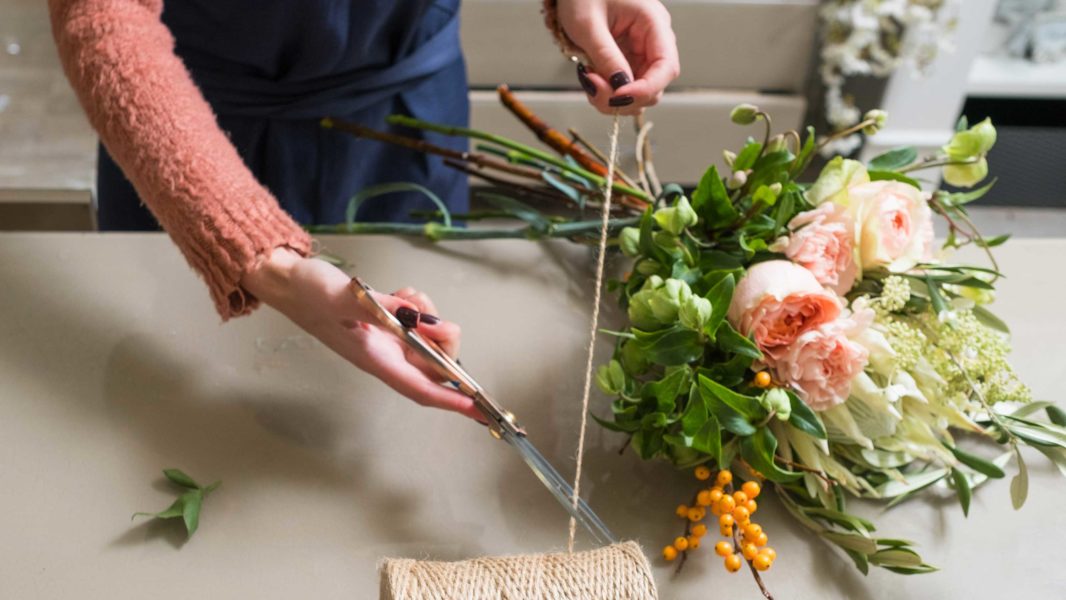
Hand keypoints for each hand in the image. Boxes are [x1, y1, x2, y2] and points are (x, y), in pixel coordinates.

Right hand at [240, 247, 482, 421]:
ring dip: (430, 318)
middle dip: (445, 342)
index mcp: (374, 358)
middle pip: (434, 363)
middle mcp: (385, 354)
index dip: (451, 399)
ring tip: (406, 298)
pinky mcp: (387, 322)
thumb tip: (415, 316)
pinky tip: (400, 294)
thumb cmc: (307, 293)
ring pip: (429, 340)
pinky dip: (418, 307)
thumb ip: (380, 308)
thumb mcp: (343, 298)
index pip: (421, 387)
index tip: (478, 406)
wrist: (287, 279)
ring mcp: (387, 339)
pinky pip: (418, 321)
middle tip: (433, 318)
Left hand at [556, 0, 679, 114]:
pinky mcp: (628, 62)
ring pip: (639, 93)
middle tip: (593, 87)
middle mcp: (653, 40)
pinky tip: (592, 79)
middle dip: (624, 96)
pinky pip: (625, 88)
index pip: (666, 66)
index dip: (646, 88)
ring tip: (589, 80)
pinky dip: (608, 92)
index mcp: (653, 22)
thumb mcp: (588, 25)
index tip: (619, 96)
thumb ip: (606, 56)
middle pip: (655, 85)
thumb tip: (621, 88)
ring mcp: (641, 53)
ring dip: (614, 98)